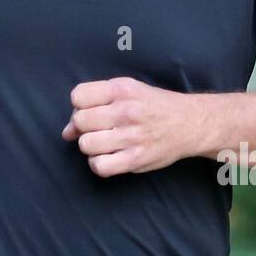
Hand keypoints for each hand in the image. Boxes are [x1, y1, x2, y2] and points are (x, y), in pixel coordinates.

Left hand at [62, 76, 199, 175]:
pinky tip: (108, 157)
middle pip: (80, 121)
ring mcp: (132, 136)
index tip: (91, 110)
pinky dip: (98, 164)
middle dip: (83, 127)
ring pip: (86, 145)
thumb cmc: (153, 106)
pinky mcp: (136, 158)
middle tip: (98, 129)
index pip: (78, 96)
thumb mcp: (127, 91)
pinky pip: (100, 166)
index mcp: (122, 89)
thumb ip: (95, 104)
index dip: (79, 105)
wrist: (190, 123)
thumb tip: (66, 132)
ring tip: (104, 143)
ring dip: (90, 146)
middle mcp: (126, 111)